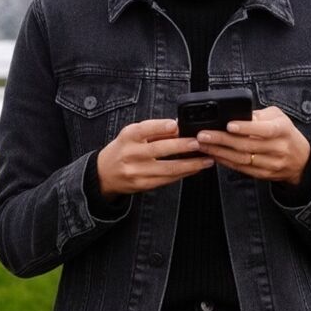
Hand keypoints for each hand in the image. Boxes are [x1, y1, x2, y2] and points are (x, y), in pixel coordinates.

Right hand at [97, 118, 214, 199]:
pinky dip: (183, 174)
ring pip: (167, 168)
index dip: (160, 127)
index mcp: (128, 137)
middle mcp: (131, 154)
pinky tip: (194, 169)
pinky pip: (166, 179)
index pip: (144, 129)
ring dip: (190, 164)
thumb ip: (154, 130)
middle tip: (199, 143)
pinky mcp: (143, 185)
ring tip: (206, 159)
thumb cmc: (122, 150)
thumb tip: (179, 126)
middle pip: (159, 150)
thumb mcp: (132, 134)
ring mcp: (137, 172)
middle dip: (182, 146)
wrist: (104, 173)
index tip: (176, 125)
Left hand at [195, 106, 310, 184]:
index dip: (246, 128)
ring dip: (219, 152)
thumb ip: (258, 115)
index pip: (264, 129)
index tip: (228, 125)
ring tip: (203, 145)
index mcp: (283, 130)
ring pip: (242, 159)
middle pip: (247, 145)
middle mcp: (278, 148)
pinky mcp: (263, 175)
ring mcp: (271, 164)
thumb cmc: (285, 133)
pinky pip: (241, 169)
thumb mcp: (278, 118)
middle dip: (222, 140)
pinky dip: (225, 162)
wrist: (300, 160)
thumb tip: (235, 115)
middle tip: (203, 135)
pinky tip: (213, 155)